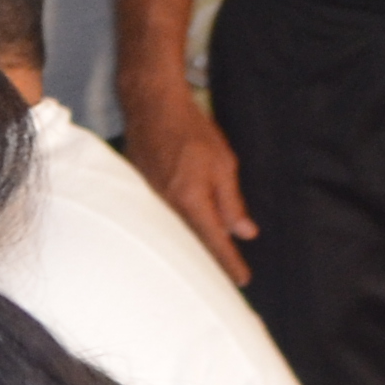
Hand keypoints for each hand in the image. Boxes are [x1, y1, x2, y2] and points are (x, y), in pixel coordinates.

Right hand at [120, 83, 253, 284]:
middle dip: (209, 261)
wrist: (152, 105)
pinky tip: (183, 228)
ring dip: (191, 245)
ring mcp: (151, 199)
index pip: (215, 242)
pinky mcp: (141, 190)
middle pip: (191, 243)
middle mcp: (168, 206)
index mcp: (191, 200)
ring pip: (175, 232)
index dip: (230, 263)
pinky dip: (175, 226)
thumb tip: (244, 231)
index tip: (242, 279)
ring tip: (206, 259)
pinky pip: (161, 217)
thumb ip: (232, 202)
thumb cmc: (191, 130)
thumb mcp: (224, 164)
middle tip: (226, 274)